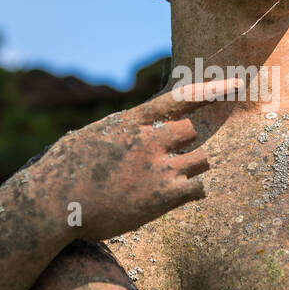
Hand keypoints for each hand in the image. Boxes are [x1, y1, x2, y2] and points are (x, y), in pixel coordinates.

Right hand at [17, 78, 240, 241]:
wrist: (51, 205)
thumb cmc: (61, 174)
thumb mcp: (87, 138)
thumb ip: (115, 132)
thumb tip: (123, 133)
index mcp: (128, 122)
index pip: (178, 98)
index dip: (210, 89)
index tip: (236, 84)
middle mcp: (148, 140)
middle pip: (191, 130)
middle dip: (184, 144)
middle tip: (164, 161)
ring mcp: (158, 167)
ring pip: (201, 159)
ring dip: (190, 168)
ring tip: (164, 183)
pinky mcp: (163, 196)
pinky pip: (197, 188)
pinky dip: (191, 192)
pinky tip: (171, 199)